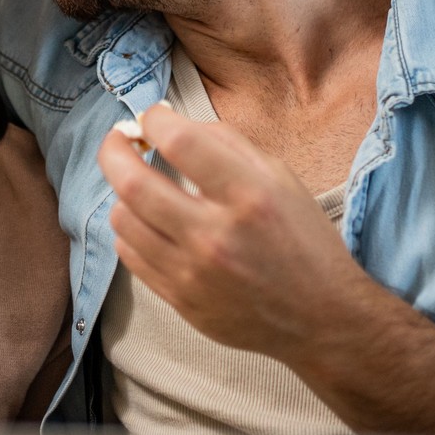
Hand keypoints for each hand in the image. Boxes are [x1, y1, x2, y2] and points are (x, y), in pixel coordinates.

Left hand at [96, 104, 366, 361]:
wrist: (320, 317)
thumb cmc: (303, 240)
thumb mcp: (281, 178)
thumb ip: (227, 143)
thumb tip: (172, 122)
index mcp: (248, 196)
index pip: (179, 142)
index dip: (154, 118)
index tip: (154, 117)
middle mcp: (215, 235)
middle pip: (133, 183)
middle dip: (114, 150)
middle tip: (119, 140)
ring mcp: (192, 273)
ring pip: (122, 219)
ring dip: (123, 192)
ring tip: (140, 185)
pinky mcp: (180, 300)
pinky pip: (130, 255)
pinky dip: (131, 229)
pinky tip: (149, 221)